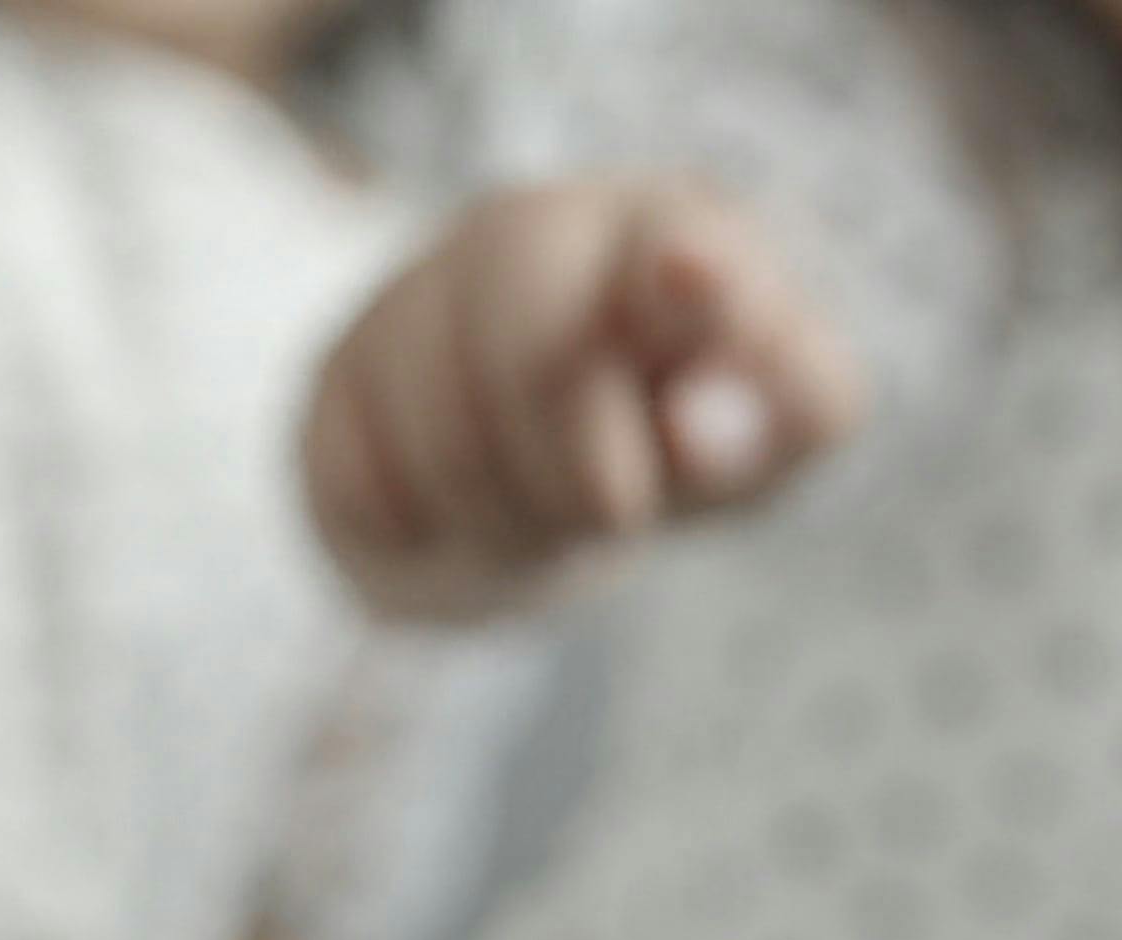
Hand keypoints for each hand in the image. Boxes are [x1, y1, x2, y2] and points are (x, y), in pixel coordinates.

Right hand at [302, 177, 863, 624]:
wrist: (549, 480)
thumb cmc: (682, 433)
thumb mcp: (776, 427)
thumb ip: (785, 412)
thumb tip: (700, 428)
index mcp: (665, 226)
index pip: (674, 246)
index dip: (682, 274)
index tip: (693, 276)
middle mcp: (532, 230)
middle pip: (529, 353)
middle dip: (577, 472)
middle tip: (614, 512)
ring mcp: (417, 296)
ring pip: (442, 439)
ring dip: (506, 518)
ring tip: (539, 511)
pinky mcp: (336, 377)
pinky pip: (363, 485)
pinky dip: (423, 533)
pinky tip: (458, 506)